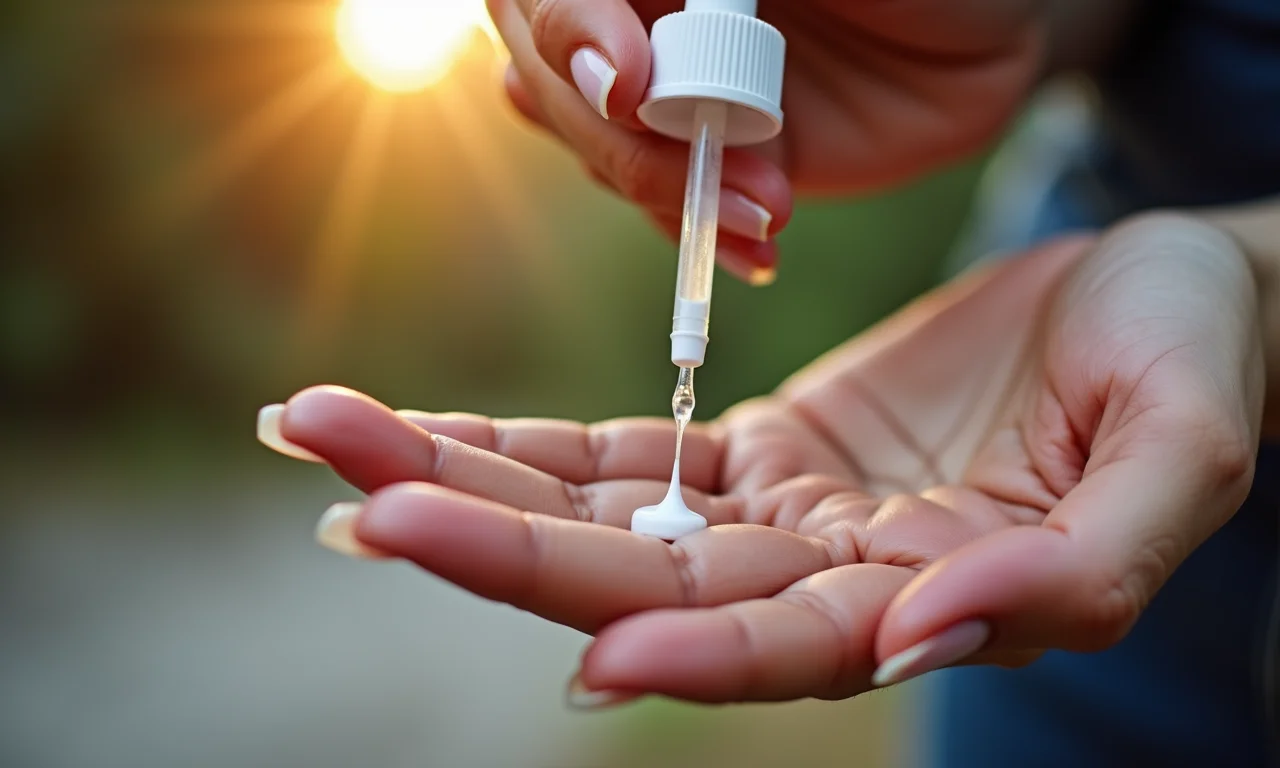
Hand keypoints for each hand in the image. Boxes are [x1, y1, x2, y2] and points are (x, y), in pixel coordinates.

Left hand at [259, 212, 1260, 703]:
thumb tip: (930, 636)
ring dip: (462, 479)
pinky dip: (517, 444)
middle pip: (642, 582)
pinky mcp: (759, 451)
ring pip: (601, 516)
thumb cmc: (1193, 365)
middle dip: (503, 547)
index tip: (590, 654)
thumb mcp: (1181, 457)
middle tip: (362, 506)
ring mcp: (781, 517)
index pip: (787, 648)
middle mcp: (830, 581)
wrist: (1163, 298)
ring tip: (324, 435)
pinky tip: (416, 431)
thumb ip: (1075, 568)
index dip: (694, 654)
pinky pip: (619, 455)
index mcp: (936, 604)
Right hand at [487, 0, 1044, 282]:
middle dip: (619, 136)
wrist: (994, 30)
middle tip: (709, 161)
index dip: (567, 31)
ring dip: (664, 191)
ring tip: (765, 213)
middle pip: (552, 77)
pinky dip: (698, 234)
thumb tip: (626, 54)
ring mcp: (668, 87)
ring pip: (599, 146)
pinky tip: (755, 248)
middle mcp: (641, 16)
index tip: (628, 85)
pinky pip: (664, 204)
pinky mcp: (708, 155)